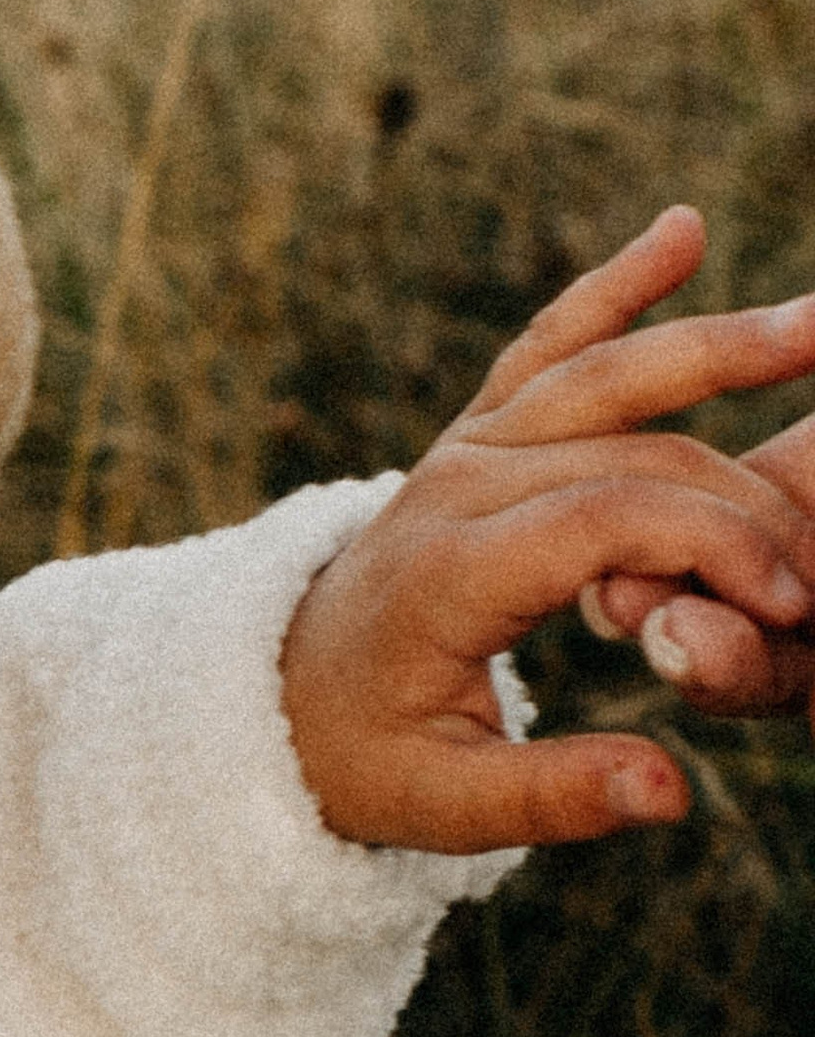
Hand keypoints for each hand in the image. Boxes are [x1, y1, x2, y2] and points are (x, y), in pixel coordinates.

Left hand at [280, 207, 814, 849]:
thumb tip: (673, 794)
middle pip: (627, 454)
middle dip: (744, 497)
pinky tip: (683, 229)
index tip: (794, 604)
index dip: (713, 549)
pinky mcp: (470, 432)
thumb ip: (557, 798)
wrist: (274, 700)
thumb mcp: (445, 808)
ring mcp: (461, 447)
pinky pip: (548, 346)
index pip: (606, 521)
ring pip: (600, 376)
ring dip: (714, 345)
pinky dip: (613, 287)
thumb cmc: (364, 759)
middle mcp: (453, 488)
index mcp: (447, 573)